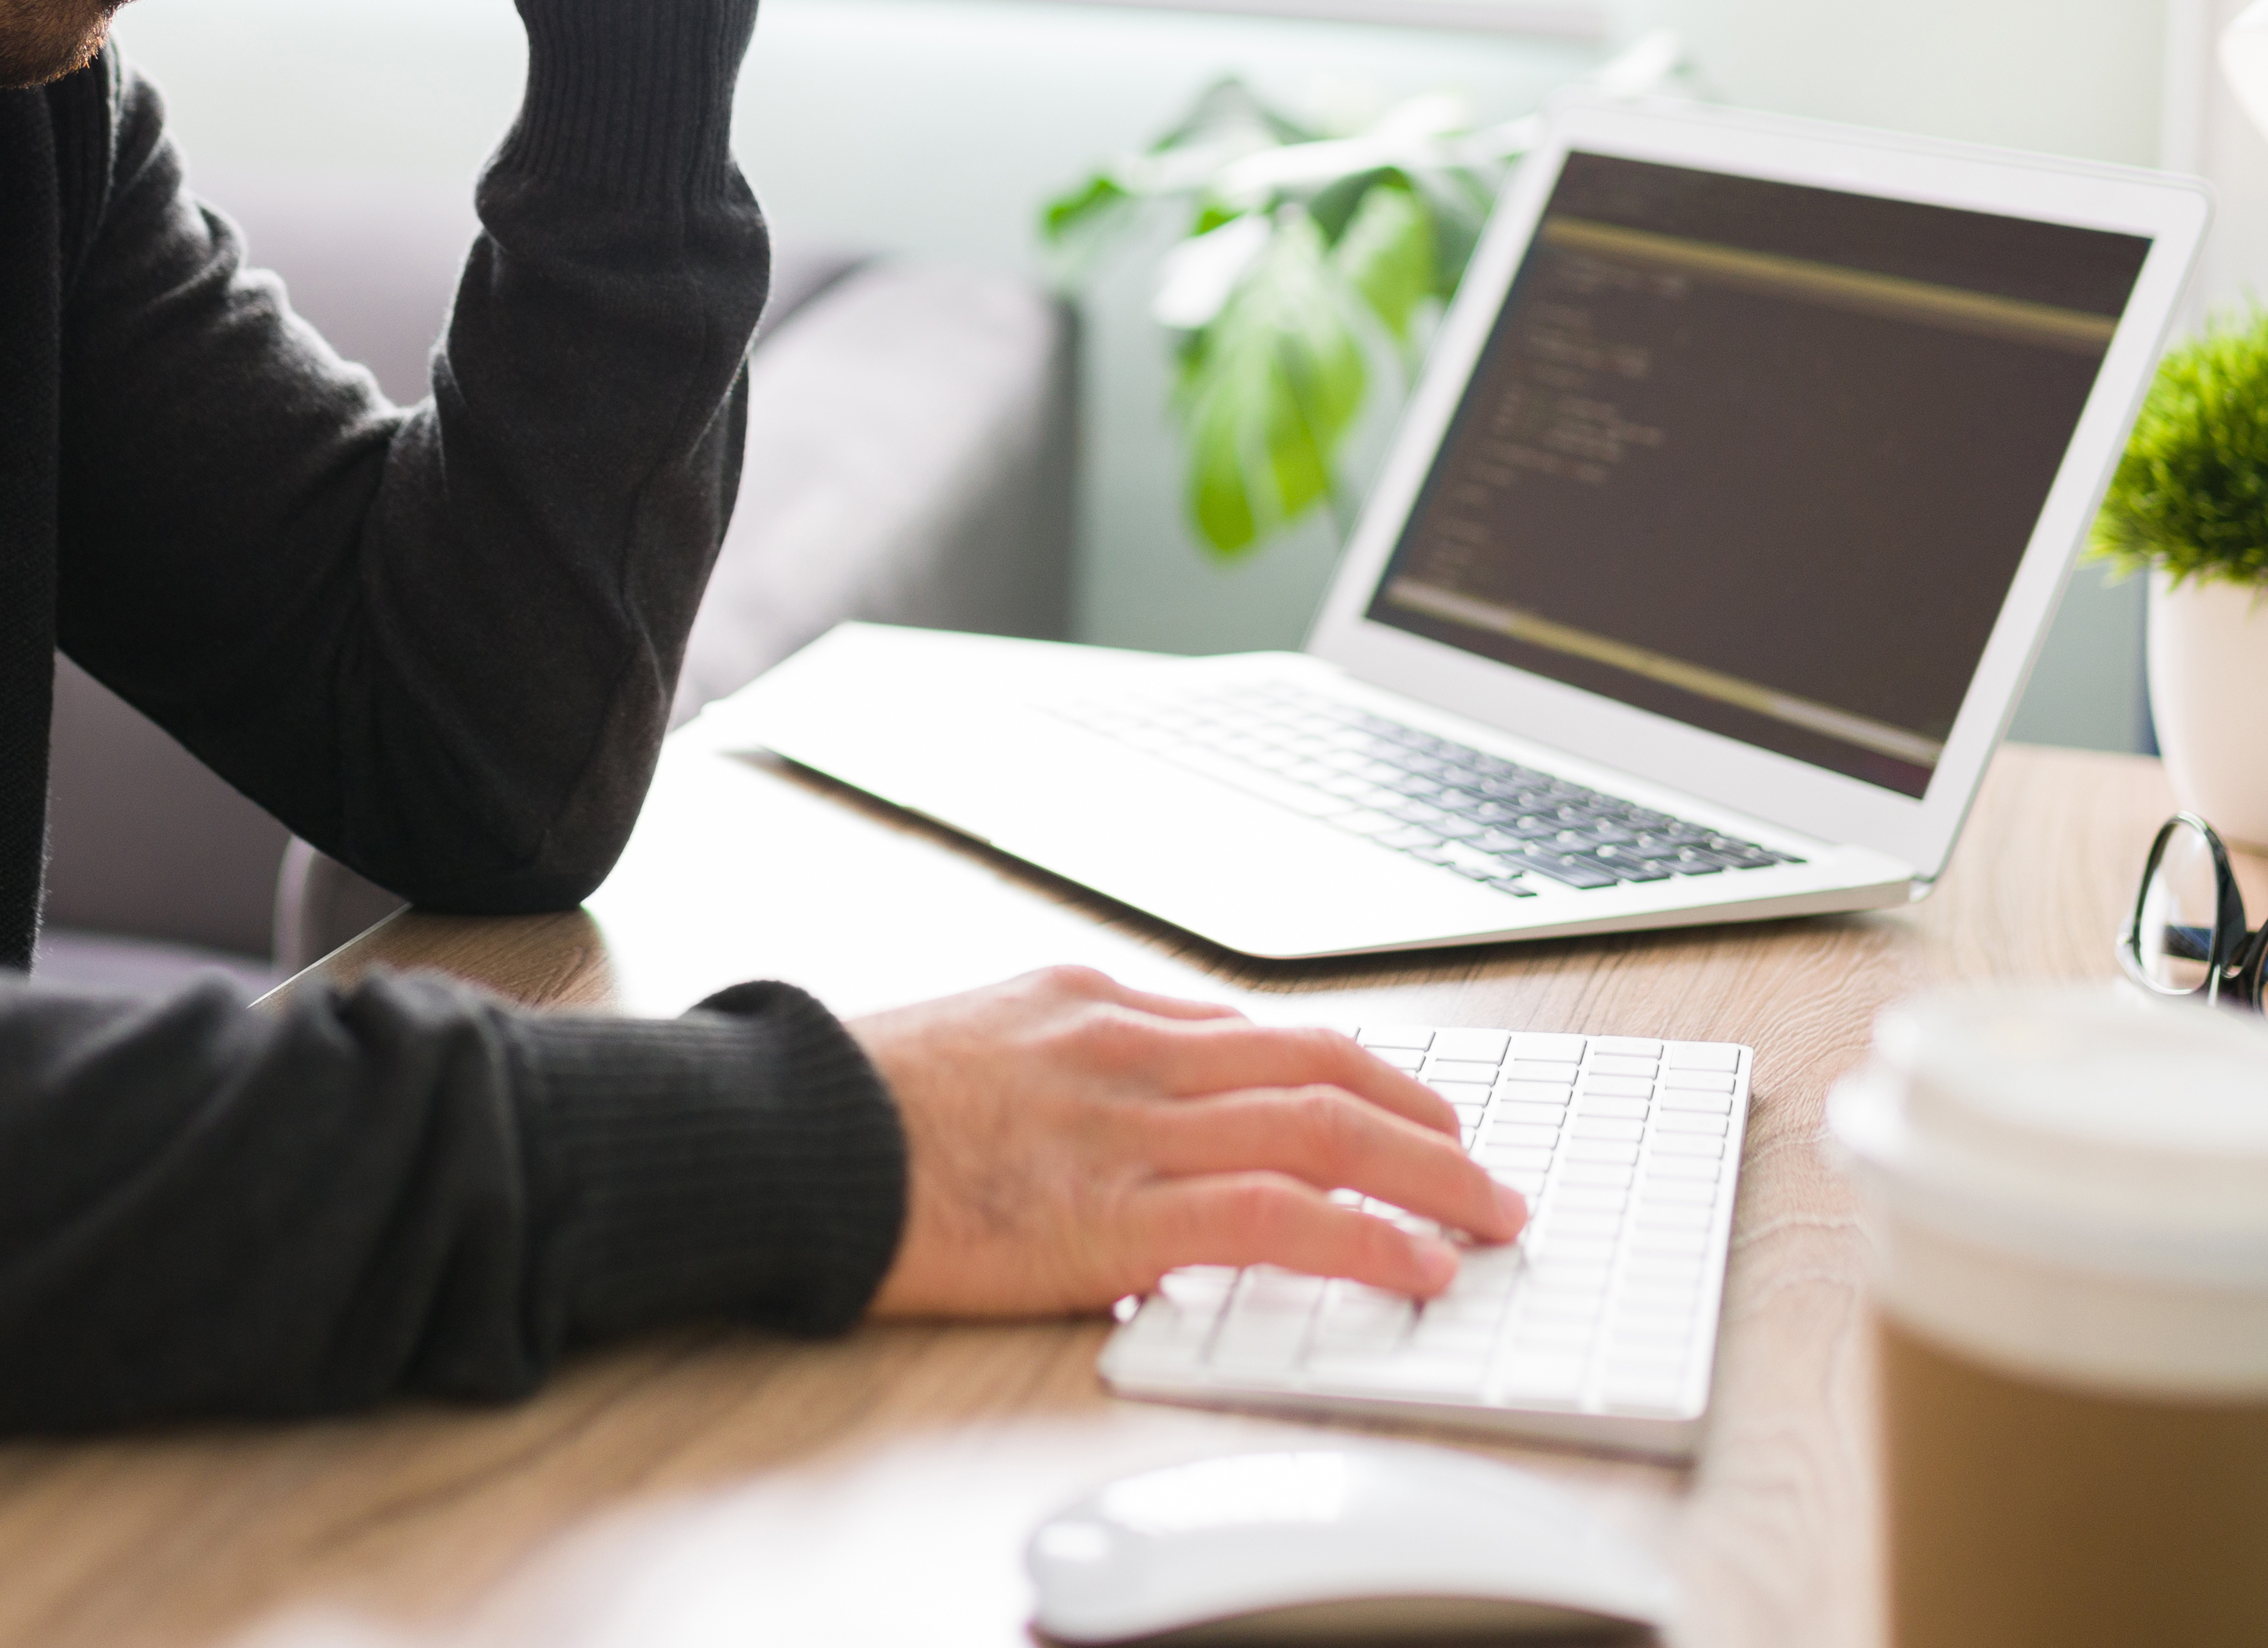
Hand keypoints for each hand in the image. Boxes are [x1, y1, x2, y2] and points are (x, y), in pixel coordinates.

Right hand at [848, 966, 1525, 1317]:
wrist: (782, 1138)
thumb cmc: (848, 1109)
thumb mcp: (971, 1044)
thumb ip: (1059, 1072)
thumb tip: (1121, 1123)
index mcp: (1089, 1002)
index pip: (1254, 1031)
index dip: (1346, 1071)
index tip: (1398, 1106)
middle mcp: (1125, 1047)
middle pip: (1315, 1063)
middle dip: (1415, 1113)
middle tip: (1477, 1160)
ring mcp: (1126, 1125)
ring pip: (1320, 1128)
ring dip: (1424, 1173)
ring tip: (1485, 1214)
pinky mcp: (1115, 1213)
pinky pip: (1275, 1218)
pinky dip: (1364, 1238)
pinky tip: (1414, 1265)